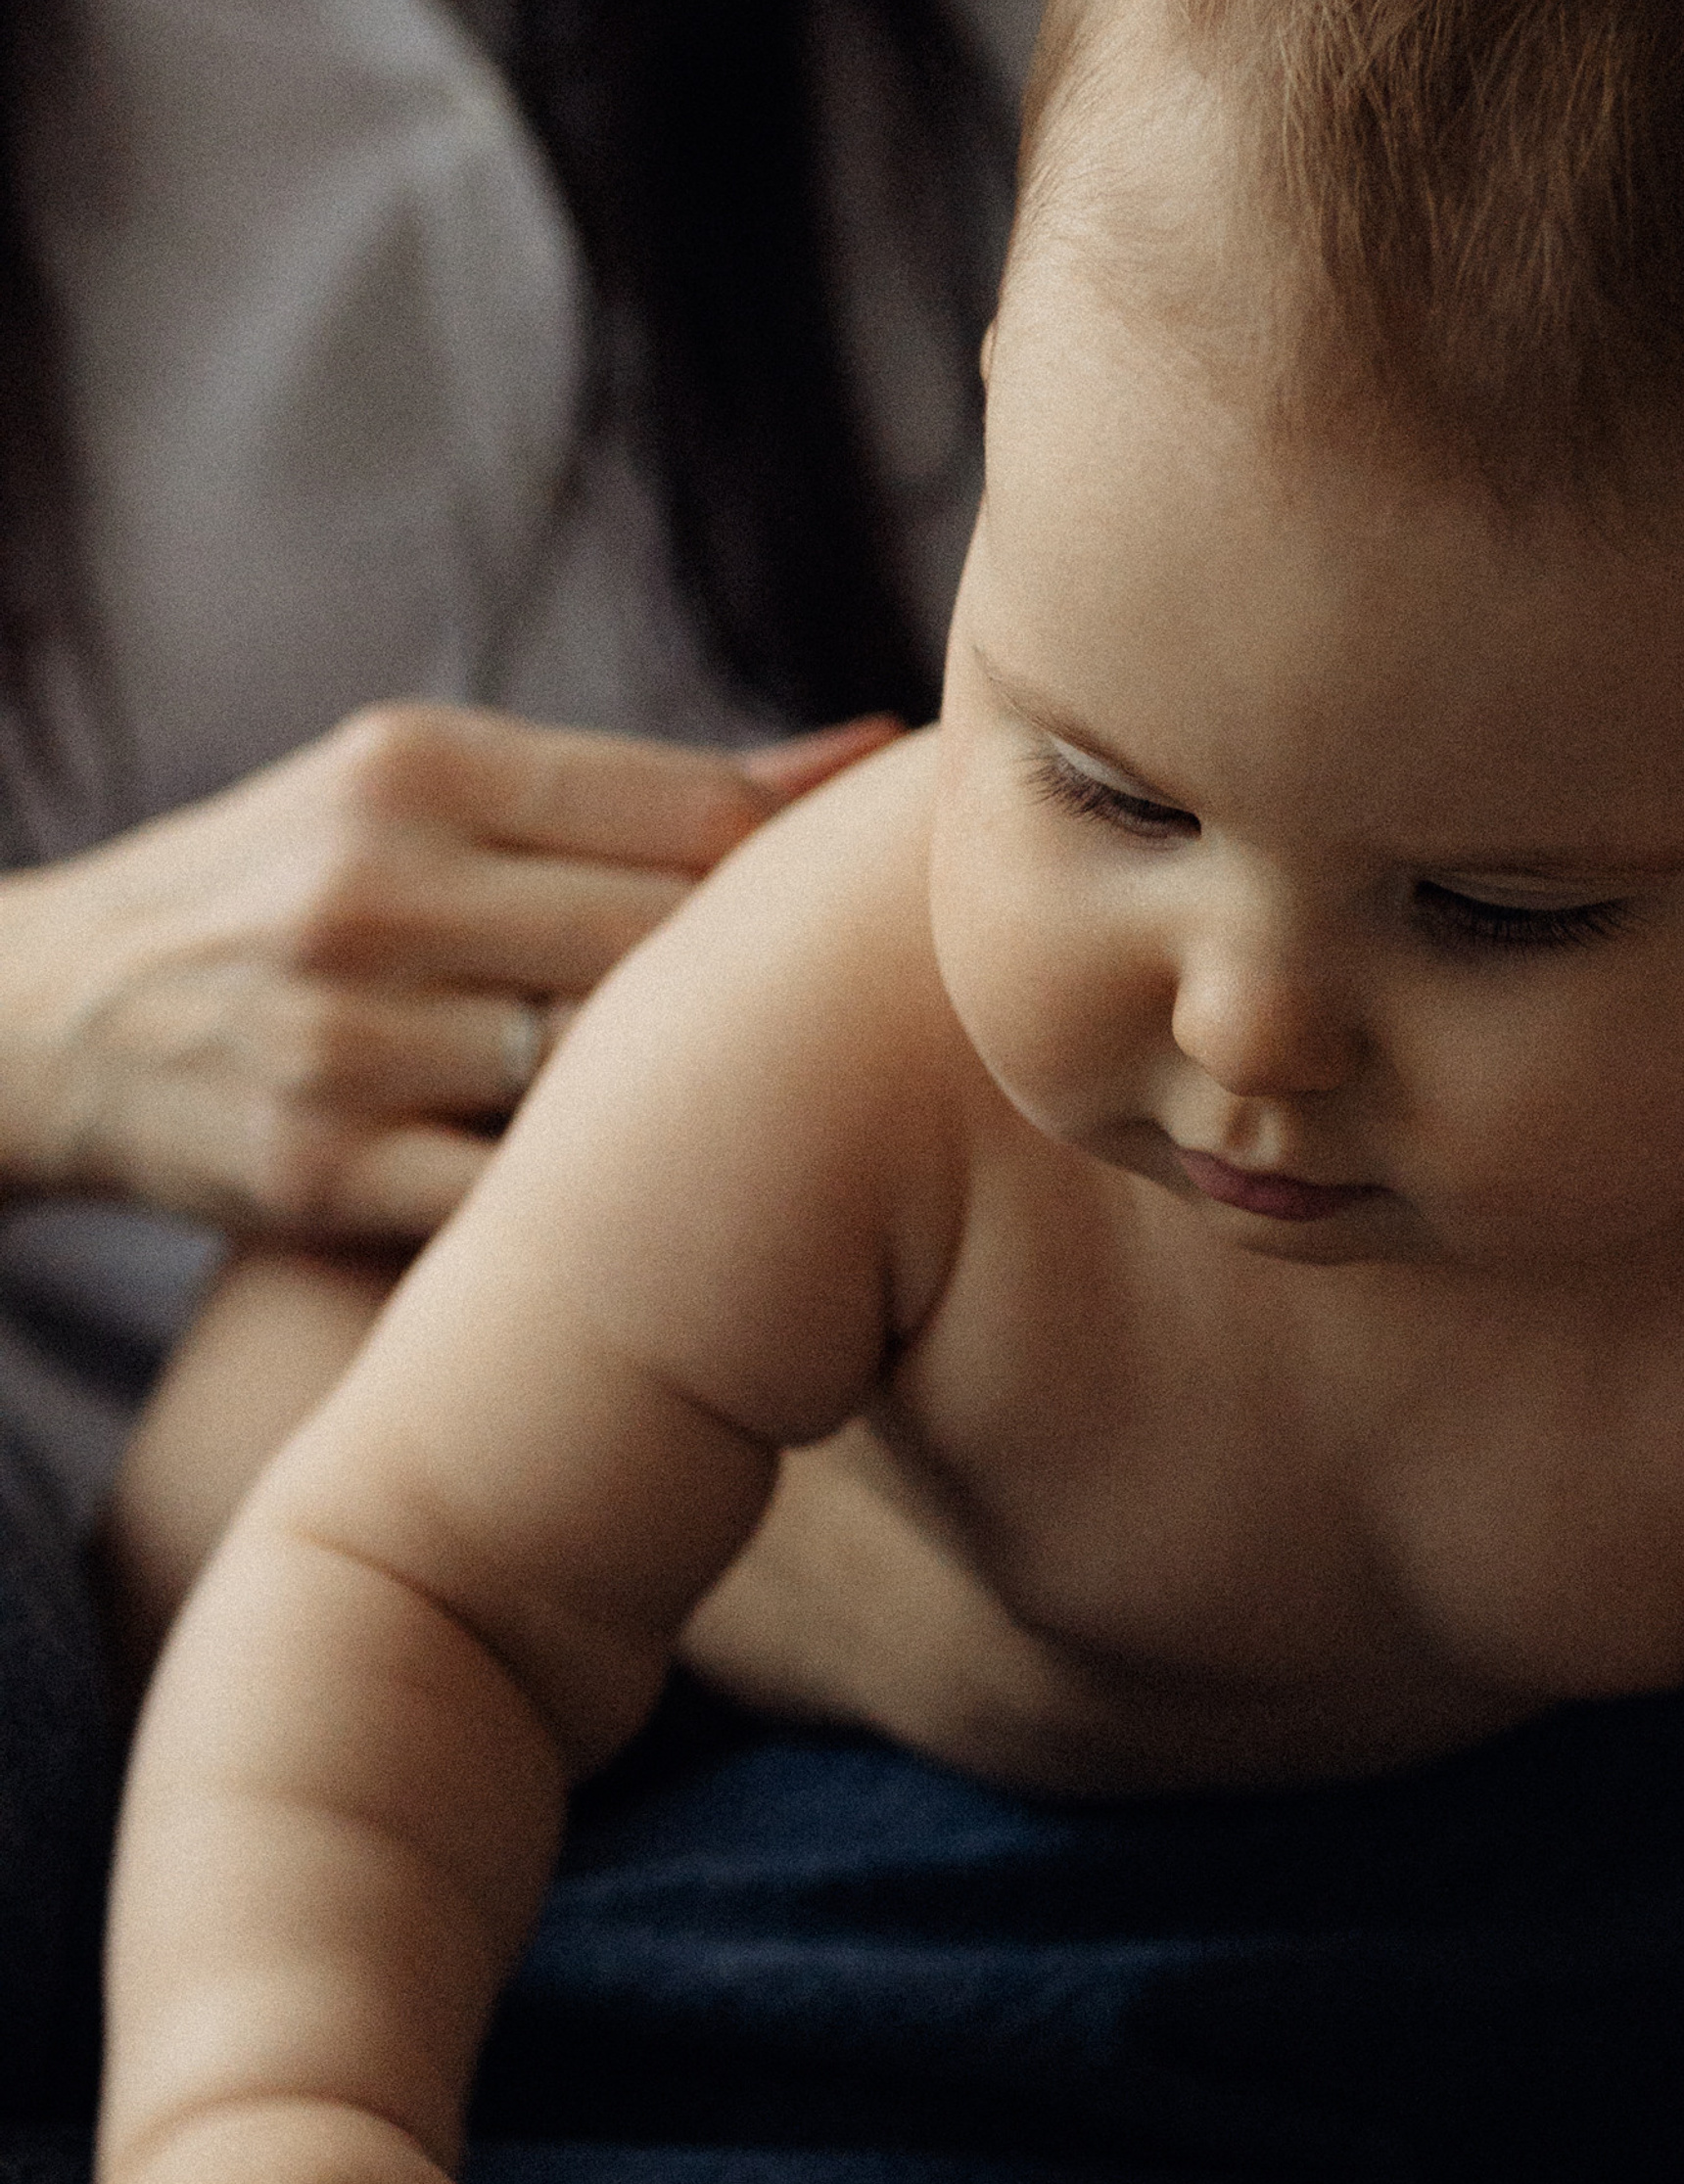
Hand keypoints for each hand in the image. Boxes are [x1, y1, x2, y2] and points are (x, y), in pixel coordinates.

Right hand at [0, 703, 898, 1238]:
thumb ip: (646, 790)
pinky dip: (603, 1201)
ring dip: (692, 1103)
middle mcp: (377, 888)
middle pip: (677, 945)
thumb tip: (870, 752)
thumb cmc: (293, 893)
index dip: (802, 881)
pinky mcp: (322, 1173)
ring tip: (742, 1119)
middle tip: (816, 1040)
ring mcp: (344, 1035)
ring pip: (616, 1074)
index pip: (703, 814)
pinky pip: (533, 1198)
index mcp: (417, 765)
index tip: (833, 927)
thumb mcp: (428, 795)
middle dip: (760, 997)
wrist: (44, 1023)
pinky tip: (641, 1196)